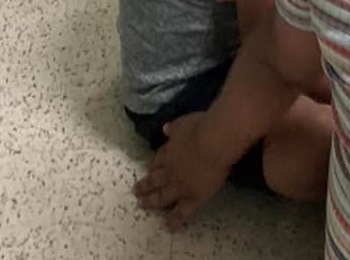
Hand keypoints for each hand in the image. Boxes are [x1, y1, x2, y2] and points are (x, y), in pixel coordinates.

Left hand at [133, 112, 227, 229]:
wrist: (213, 143)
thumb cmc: (201, 128)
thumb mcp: (184, 123)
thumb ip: (173, 128)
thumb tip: (165, 129)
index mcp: (169, 152)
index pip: (158, 160)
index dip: (152, 165)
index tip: (148, 169)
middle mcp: (170, 171)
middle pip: (154, 180)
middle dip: (144, 186)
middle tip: (135, 191)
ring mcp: (179, 186)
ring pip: (162, 197)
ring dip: (152, 202)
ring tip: (142, 206)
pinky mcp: (192, 198)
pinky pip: (181, 212)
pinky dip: (174, 220)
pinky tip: (168, 226)